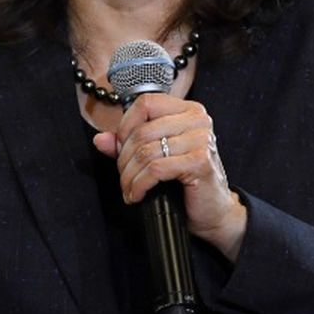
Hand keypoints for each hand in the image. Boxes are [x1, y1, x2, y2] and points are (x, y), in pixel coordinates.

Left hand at [93, 93, 247, 259]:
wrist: (213, 210)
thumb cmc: (187, 182)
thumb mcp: (157, 157)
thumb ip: (129, 144)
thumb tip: (101, 139)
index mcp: (188, 110)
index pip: (146, 103)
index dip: (125, 125)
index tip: (120, 148)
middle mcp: (198, 120)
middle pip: (142, 131)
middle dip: (124, 158)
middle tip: (124, 177)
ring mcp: (201, 139)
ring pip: (146, 152)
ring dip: (130, 176)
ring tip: (129, 189)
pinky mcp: (200, 161)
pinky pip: (156, 169)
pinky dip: (140, 185)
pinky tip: (138, 195)